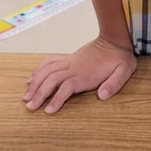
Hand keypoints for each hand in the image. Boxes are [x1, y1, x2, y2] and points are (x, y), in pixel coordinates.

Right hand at [22, 38, 136, 113]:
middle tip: (29, 107)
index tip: (48, 111)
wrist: (115, 39)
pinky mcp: (68, 57)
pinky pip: (50, 61)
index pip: (67, 87)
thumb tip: (102, 96)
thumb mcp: (125, 71)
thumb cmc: (120, 57)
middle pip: (52, 80)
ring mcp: (70, 61)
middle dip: (39, 93)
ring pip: (47, 71)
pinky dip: (39, 69)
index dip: (57, 99)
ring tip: (26, 96)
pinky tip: (31, 78)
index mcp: (86, 74)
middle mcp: (74, 68)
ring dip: (35, 83)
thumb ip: (114, 84)